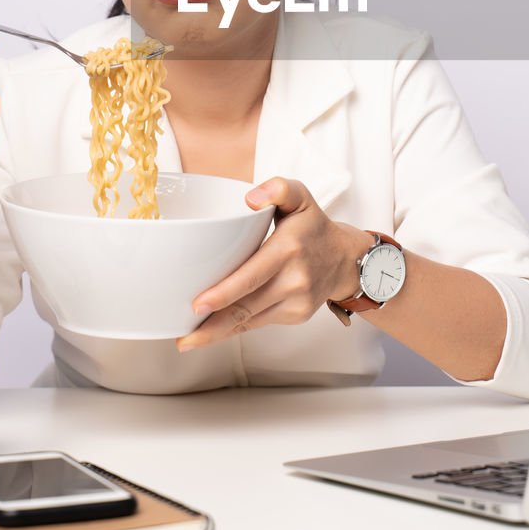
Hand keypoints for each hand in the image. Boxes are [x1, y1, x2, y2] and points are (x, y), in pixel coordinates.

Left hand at [176, 177, 372, 350]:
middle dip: (212, 326)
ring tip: (188, 340)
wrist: (345, 259)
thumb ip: (278, 188)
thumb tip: (251, 199)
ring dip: (218, 334)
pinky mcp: (295, 315)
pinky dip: (236, 328)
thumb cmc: (314, 226)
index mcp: (288, 249)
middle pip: (246, 307)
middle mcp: (293, 279)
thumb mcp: (300, 197)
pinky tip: (214, 331)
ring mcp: (296, 302)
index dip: (223, 293)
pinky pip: (259, 323)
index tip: (197, 305)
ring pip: (250, 322)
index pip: (251, 276)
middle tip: (182, 338)